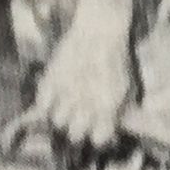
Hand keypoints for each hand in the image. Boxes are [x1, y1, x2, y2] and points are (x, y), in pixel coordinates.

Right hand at [31, 5, 137, 147]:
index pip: (98, 139)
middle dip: (78, 128)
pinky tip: (56, 93)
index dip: (97, 135)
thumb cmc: (117, 58)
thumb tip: (114, 130)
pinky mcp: (51, 80)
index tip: (96, 129)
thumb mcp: (127, 86)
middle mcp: (87, 104)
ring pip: (58, 121)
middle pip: (75, 135)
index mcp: (108, 108)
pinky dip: (48, 101)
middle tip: (79, 117)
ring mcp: (67, 93)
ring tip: (67, 103)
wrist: (100, 30)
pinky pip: (43, 104)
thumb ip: (120, 111)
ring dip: (63, 114)